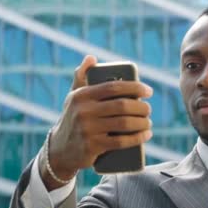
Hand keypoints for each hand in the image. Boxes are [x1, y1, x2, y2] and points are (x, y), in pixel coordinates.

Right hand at [40, 55, 152, 188]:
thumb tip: (91, 58)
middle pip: (122, 106)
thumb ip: (81, 77)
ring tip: (148, 122)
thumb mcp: (74, 98)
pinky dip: (137, 138)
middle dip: (141, 107)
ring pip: (124, 123)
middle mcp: (83, 111)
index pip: (113, 87)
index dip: (135, 87)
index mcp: (81, 95)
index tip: (148, 91)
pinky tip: (146, 135)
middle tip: (148, 110)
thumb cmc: (73, 119)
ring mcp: (87, 130)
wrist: (60, 150)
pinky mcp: (92, 147)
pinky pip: (121, 141)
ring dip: (142, 123)